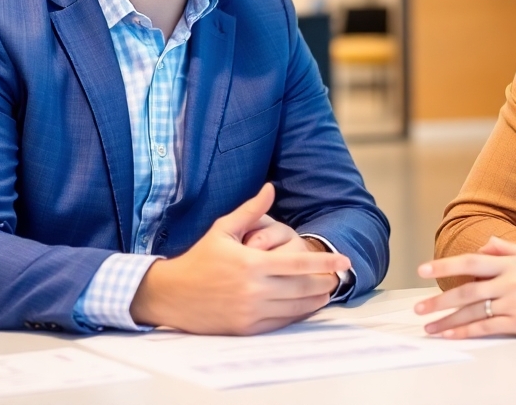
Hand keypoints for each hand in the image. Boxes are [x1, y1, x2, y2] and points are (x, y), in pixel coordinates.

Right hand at [130, 183, 350, 334]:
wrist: (171, 294)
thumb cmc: (199, 259)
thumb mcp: (222, 229)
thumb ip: (250, 211)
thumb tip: (270, 188)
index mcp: (251, 263)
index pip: (298, 263)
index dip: (325, 262)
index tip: (344, 261)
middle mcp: (253, 289)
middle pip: (302, 288)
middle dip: (324, 282)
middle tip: (337, 277)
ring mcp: (249, 311)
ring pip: (294, 308)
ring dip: (315, 301)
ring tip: (326, 293)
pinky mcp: (245, 328)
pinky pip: (279, 322)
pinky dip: (296, 315)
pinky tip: (304, 308)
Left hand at [414, 236, 515, 339]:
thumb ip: (508, 249)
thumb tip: (485, 245)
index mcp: (512, 264)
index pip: (471, 262)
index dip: (445, 265)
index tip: (423, 269)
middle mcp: (510, 282)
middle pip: (466, 291)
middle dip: (438, 301)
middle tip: (418, 309)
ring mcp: (515, 304)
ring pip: (473, 312)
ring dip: (448, 320)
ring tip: (430, 326)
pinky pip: (488, 327)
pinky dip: (468, 331)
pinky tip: (453, 334)